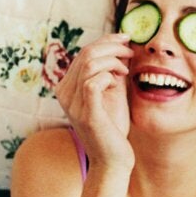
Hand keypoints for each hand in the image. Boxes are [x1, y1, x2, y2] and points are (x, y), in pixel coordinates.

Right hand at [55, 33, 134, 169]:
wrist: (112, 157)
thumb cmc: (113, 126)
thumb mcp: (112, 92)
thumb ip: (111, 72)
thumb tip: (120, 48)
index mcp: (67, 86)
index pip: (84, 52)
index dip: (106, 40)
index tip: (126, 38)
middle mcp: (64, 93)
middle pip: (86, 53)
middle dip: (112, 45)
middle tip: (131, 49)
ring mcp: (73, 103)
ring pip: (90, 63)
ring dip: (114, 59)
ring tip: (127, 68)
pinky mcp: (86, 113)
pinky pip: (94, 81)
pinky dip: (110, 75)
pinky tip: (119, 80)